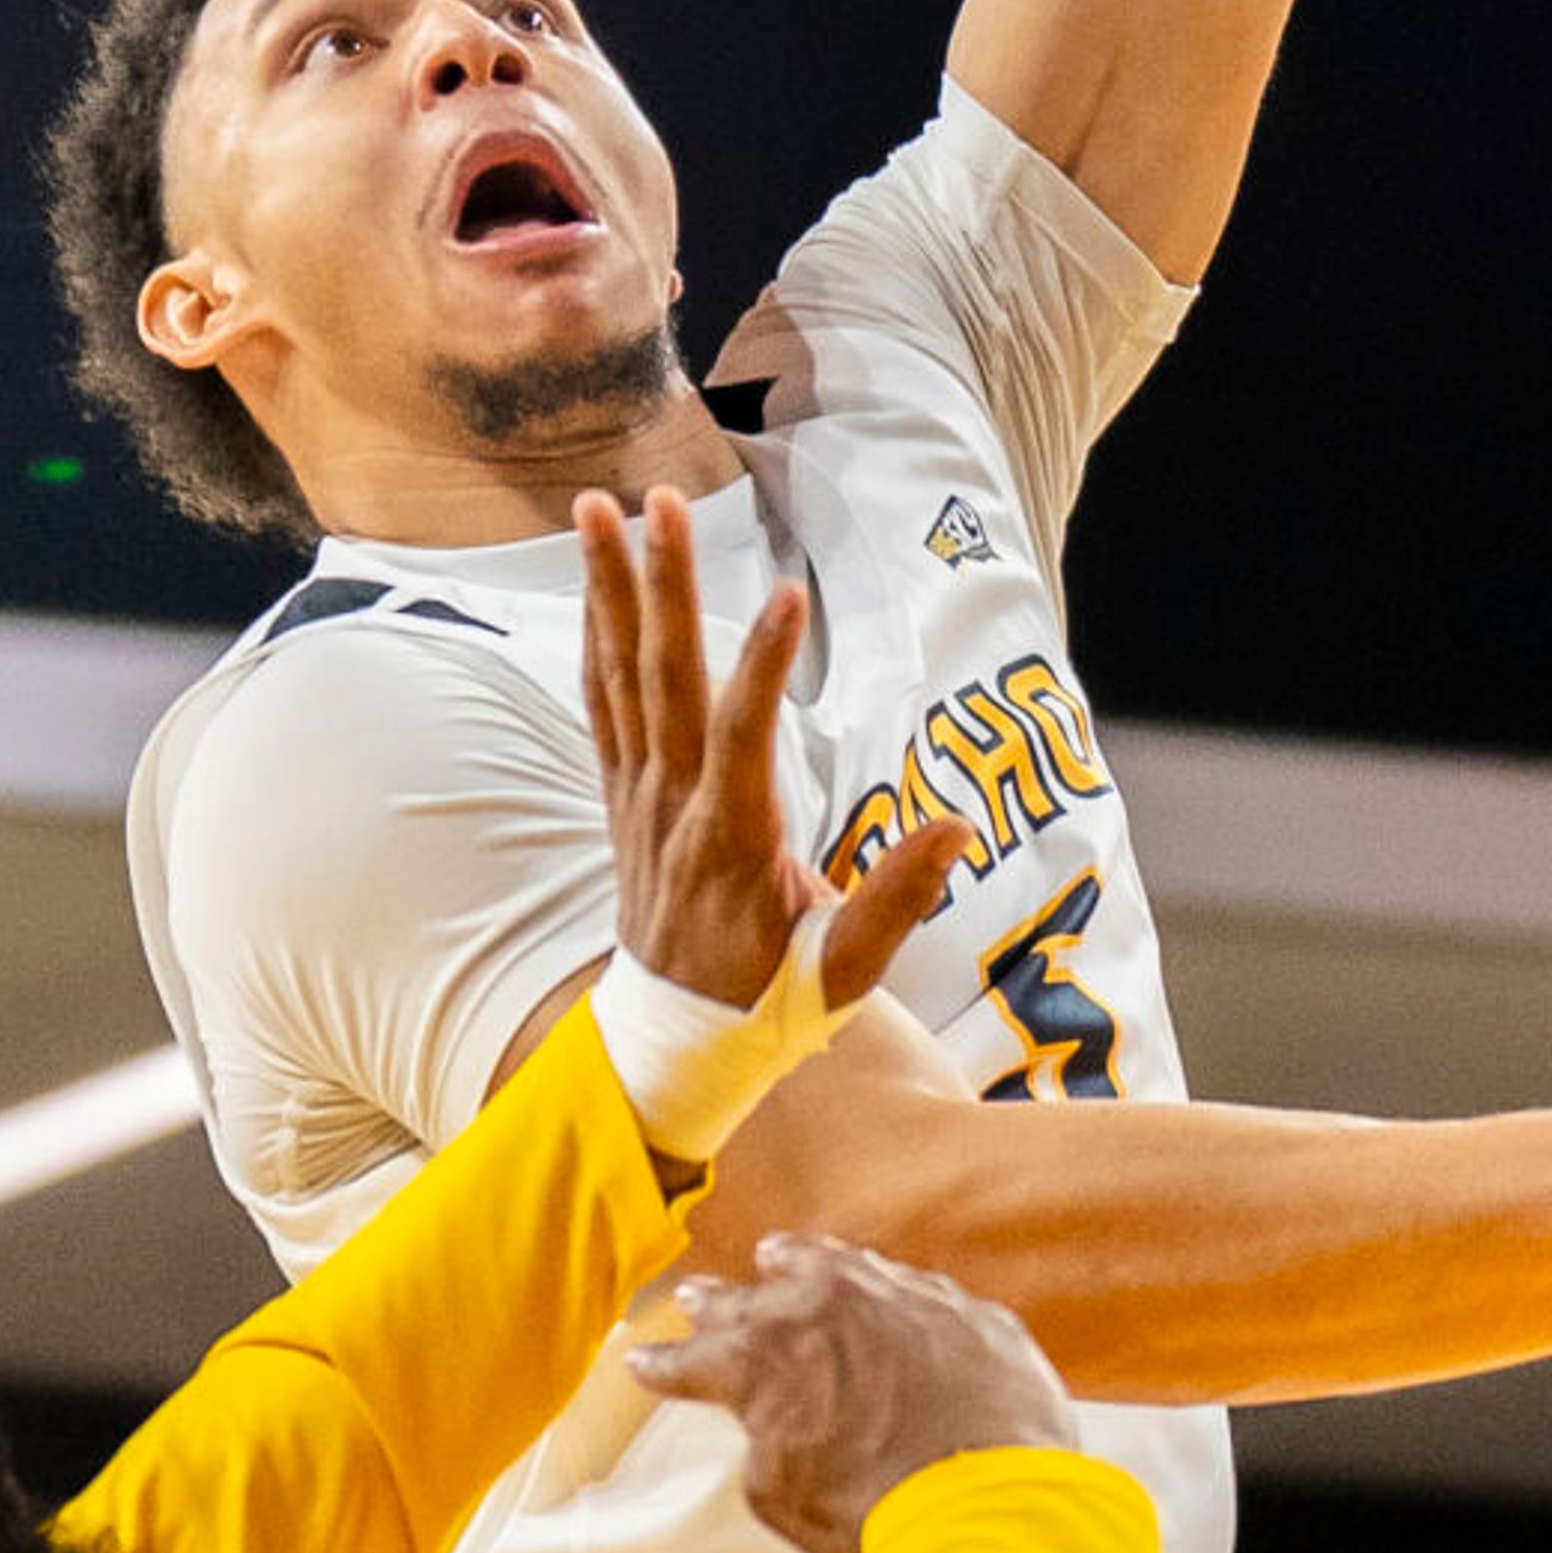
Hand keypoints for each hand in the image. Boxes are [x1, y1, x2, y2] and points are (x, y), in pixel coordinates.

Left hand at [577, 485, 969, 1018]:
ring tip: (596, 506)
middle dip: (663, 585)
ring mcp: (637, 799)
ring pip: (620, 676)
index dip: (765, 665)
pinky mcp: (621, 798)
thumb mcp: (844, 974)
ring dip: (609, 588)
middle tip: (659, 501)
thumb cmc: (767, 1007)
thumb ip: (897, 898)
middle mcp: (671, 809)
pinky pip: (602, 703)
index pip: (744, 737)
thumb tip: (957, 827)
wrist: (670, 1051)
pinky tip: (594, 583)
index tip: (791, 593)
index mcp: (732, 844)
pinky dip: (595, 638)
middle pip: (664, 680)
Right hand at [629, 1232, 1076, 1552]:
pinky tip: (887, 1295)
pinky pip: (914, 1289)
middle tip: (698, 1298)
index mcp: (762, 1357)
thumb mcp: (782, 1494)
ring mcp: (899, 1298)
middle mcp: (824, 1307)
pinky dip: (889, 1295)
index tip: (646, 1363)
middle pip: (756, 1296)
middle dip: (721, 1303)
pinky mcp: (963, 1311)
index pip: (694, 1358)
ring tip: (781, 1257)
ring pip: (837, 1265)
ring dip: (802, 1266)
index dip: (665, 1365)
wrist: (984, 1508)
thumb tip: (777, 1426)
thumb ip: (767, 1442)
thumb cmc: (873, 1516)